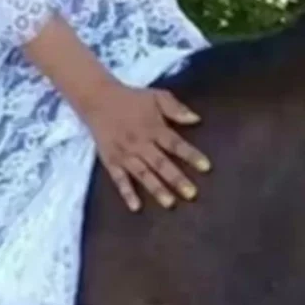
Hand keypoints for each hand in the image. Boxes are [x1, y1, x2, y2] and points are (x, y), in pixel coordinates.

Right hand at [78, 82, 206, 210]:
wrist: (97, 99)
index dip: (191, 155)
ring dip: (156, 189)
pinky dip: (127, 192)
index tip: (206, 167)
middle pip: (160, 163)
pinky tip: (136, 207)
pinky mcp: (111, 161)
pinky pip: (119, 179)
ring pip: (143, 174)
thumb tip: (196, 119)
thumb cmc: (132, 99)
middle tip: (191, 194)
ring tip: (170, 203)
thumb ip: (176, 108)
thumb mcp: (156, 96)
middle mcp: (140, 143)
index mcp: (154, 128)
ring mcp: (125, 154)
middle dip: (176, 179)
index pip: (175, 144)